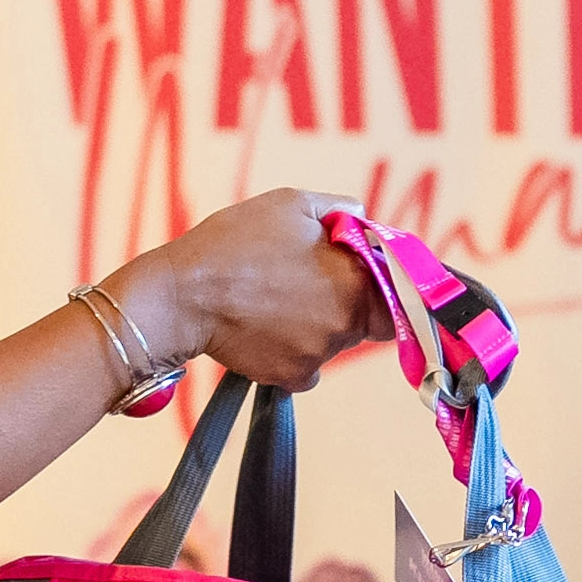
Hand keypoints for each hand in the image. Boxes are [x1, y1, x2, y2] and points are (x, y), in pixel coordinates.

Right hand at [124, 190, 385, 390]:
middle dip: (344, 305)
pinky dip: (290, 354)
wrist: (182, 296)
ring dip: (314, 328)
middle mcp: (345, 323)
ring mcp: (319, 354)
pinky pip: (305, 369)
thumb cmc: (234, 243)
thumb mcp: (290, 204)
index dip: (383, 286)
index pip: (398, 295)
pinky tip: (262, 330)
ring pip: (332, 343)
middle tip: (303, 286)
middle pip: (364, 321)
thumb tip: (362, 217)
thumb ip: (339, 209)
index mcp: (354, 280)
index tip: (361, 277)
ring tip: (271, 303)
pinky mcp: (291, 377)